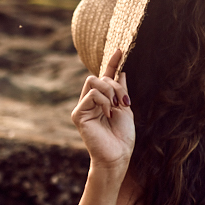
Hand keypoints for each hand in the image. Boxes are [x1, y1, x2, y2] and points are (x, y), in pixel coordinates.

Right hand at [71, 51, 134, 167]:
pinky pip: (91, 94)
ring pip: (93, 81)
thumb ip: (121, 91)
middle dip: (114, 85)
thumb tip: (122, 72)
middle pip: (98, 76)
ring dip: (110, 92)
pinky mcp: (78, 114)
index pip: (105, 76)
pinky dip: (103, 101)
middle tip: (123, 101)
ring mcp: (83, 107)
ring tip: (115, 108)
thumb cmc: (122, 136)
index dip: (112, 62)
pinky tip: (107, 113)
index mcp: (103, 99)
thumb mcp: (125, 108)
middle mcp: (91, 101)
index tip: (120, 50)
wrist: (118, 154)